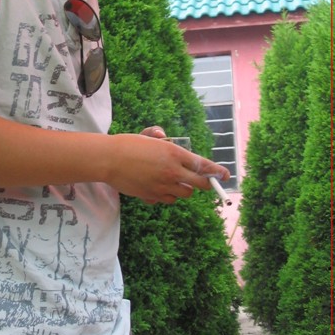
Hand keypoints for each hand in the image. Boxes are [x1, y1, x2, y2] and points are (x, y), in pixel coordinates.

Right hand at [106, 131, 228, 204]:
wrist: (108, 159)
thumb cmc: (127, 145)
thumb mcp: (147, 136)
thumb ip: (160, 137)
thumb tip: (164, 135)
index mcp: (174, 153)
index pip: (204, 165)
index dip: (217, 172)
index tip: (225, 175)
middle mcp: (173, 171)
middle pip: (200, 184)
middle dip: (205, 183)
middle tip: (204, 181)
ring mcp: (163, 186)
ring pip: (185, 194)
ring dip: (185, 189)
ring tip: (176, 181)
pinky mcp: (153, 196)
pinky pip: (169, 200)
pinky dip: (169, 195)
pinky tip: (161, 187)